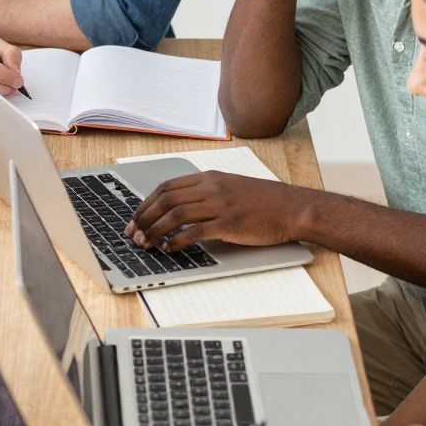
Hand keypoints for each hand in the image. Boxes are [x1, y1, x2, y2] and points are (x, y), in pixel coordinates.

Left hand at [127, 172, 308, 251]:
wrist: (292, 208)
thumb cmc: (264, 201)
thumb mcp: (231, 187)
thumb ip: (206, 193)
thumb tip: (177, 209)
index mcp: (209, 177)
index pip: (167, 187)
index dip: (146, 203)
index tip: (135, 217)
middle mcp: (212, 187)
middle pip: (166, 199)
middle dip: (144, 218)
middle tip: (133, 234)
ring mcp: (220, 204)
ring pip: (175, 214)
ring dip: (154, 230)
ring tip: (145, 243)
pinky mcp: (229, 223)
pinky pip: (193, 231)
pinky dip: (175, 241)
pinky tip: (168, 248)